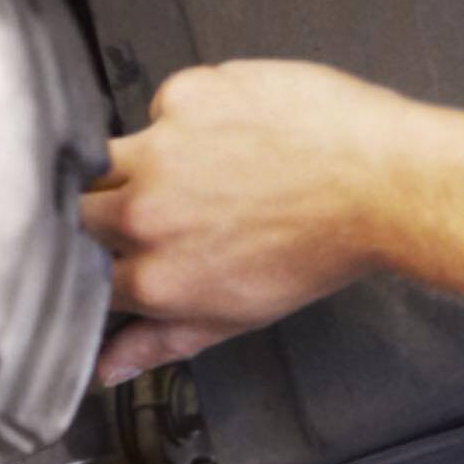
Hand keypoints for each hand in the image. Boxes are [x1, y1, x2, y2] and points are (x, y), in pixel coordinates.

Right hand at [78, 61, 463, 382]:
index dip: (99, 262)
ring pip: (107, 155)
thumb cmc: (324, 247)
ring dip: (139, 163)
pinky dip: (189, 118)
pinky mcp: (185, 96)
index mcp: (156, 277)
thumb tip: (110, 367)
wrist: (382, 182)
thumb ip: (163, 341)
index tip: (119, 254)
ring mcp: (161, 150)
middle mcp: (147, 214)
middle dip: (105, 212)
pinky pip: (164, 106)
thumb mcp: (239, 315)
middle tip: (161, 206)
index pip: (86, 274)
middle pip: (81, 211)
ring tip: (198, 167)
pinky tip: (235, 132)